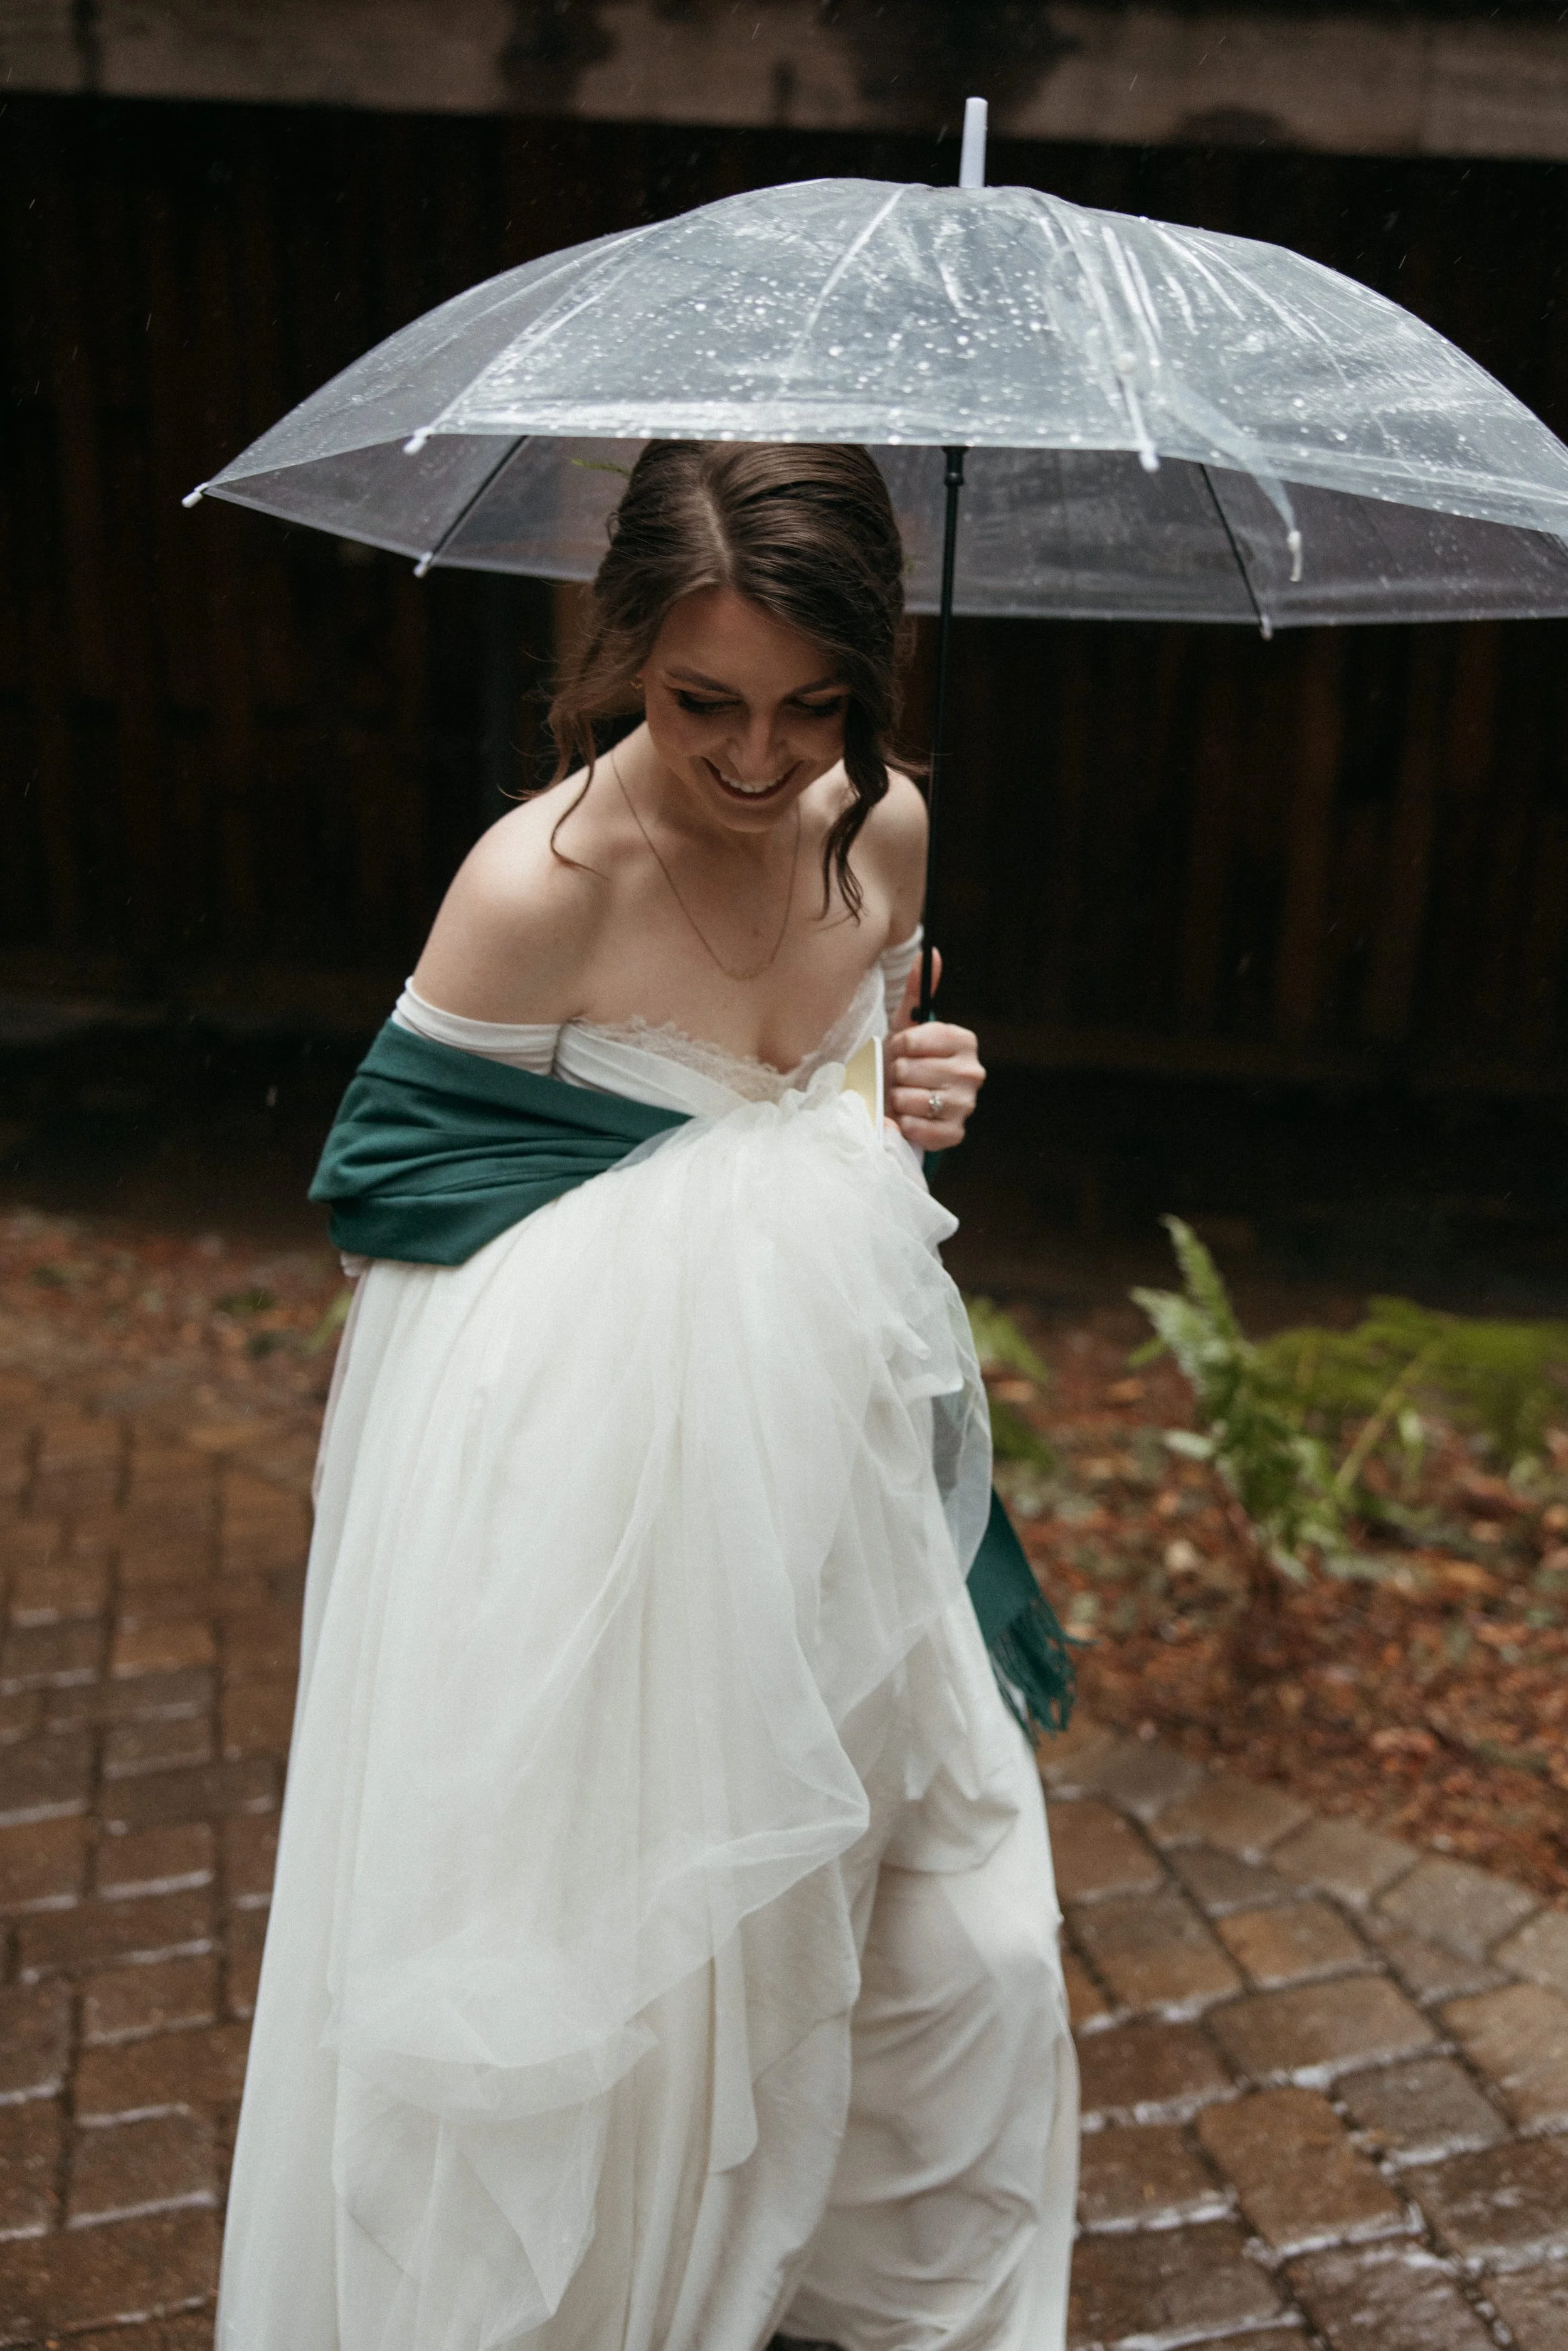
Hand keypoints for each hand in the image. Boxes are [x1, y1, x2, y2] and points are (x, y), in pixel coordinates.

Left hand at [884, 949, 984, 1150]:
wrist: (901, 1103)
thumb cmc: (905, 1061)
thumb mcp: (906, 1024)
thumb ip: (917, 988)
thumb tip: (931, 951)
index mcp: (964, 1041)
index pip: (912, 1040)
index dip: (897, 1047)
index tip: (901, 1051)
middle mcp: (973, 1072)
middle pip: (909, 1070)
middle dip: (896, 1075)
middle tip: (901, 1078)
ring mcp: (967, 1105)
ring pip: (911, 1098)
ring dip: (897, 1100)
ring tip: (903, 1097)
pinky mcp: (955, 1134)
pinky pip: (917, 1128)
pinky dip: (904, 1125)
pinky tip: (908, 1118)